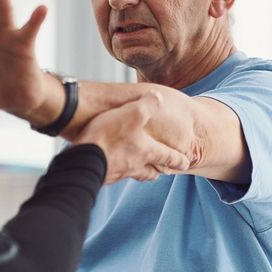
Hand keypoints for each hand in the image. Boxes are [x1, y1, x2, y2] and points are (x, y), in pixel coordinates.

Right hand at [73, 91, 190, 182]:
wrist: (84, 158)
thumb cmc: (109, 137)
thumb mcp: (132, 113)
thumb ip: (148, 105)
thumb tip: (158, 97)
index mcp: (147, 151)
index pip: (169, 157)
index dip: (179, 160)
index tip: (187, 164)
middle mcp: (135, 165)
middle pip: (152, 172)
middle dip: (159, 170)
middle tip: (164, 170)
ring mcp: (118, 172)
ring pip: (134, 175)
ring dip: (140, 172)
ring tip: (140, 168)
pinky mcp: (103, 175)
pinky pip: (115, 174)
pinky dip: (118, 170)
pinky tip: (112, 164)